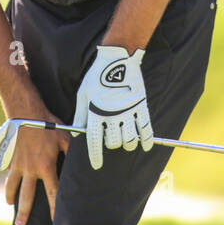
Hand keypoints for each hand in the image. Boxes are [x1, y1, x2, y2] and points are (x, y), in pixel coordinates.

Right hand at [4, 112, 68, 224]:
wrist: (25, 112)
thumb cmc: (47, 124)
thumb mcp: (65, 136)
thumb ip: (73, 150)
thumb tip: (87, 158)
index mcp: (46, 167)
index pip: (53, 193)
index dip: (55, 208)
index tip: (55, 220)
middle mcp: (30, 169)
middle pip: (27, 196)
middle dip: (24, 212)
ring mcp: (18, 163)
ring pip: (12, 185)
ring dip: (10, 197)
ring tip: (10, 205)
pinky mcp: (11, 156)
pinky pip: (8, 171)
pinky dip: (8, 178)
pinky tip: (8, 183)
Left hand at [73, 45, 152, 169]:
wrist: (117, 59)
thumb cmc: (96, 76)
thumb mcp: (83, 94)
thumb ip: (80, 115)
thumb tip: (77, 134)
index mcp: (95, 112)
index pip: (95, 142)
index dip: (95, 157)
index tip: (97, 165)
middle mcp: (112, 115)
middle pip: (113, 143)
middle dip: (111, 144)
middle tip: (111, 139)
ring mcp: (128, 111)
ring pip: (129, 140)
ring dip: (127, 144)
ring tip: (125, 141)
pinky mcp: (140, 106)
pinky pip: (146, 129)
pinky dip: (147, 140)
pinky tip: (146, 145)